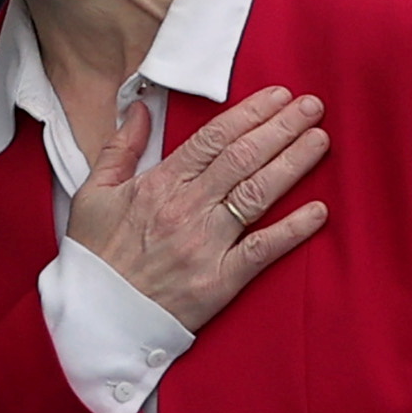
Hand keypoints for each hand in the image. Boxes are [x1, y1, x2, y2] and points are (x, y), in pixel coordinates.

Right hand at [64, 84, 329, 334]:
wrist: (96, 315)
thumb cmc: (94, 255)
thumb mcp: (92, 194)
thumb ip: (119, 148)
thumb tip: (140, 110)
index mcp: (158, 185)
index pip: (212, 139)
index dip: (249, 114)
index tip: (277, 97)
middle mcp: (186, 209)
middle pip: (243, 158)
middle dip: (281, 128)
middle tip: (312, 106)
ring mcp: (206, 244)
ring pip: (258, 194)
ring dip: (293, 163)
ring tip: (319, 139)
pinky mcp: (220, 279)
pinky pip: (263, 250)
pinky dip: (293, 230)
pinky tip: (319, 210)